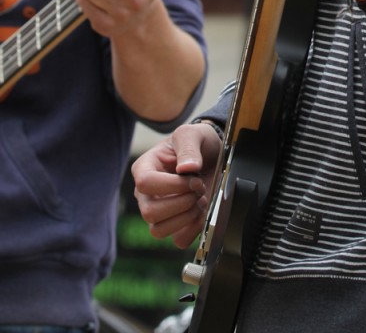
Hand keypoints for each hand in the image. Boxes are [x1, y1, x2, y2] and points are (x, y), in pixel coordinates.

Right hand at [132, 122, 221, 247]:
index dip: (172, 185)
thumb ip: (189, 147)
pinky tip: (203, 212)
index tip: (195, 178)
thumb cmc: (196, 143)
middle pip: (150, 212)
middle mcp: (146, 194)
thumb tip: (187, 169)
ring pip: (159, 230)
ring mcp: (158, 212)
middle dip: (182, 202)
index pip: (145, 183)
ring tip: (200, 200)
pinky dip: (194, 229)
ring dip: (186, 217)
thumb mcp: (192, 134)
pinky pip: (178, 240)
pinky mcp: (174, 225)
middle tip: (200, 188)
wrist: (211, 154)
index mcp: (144, 168)